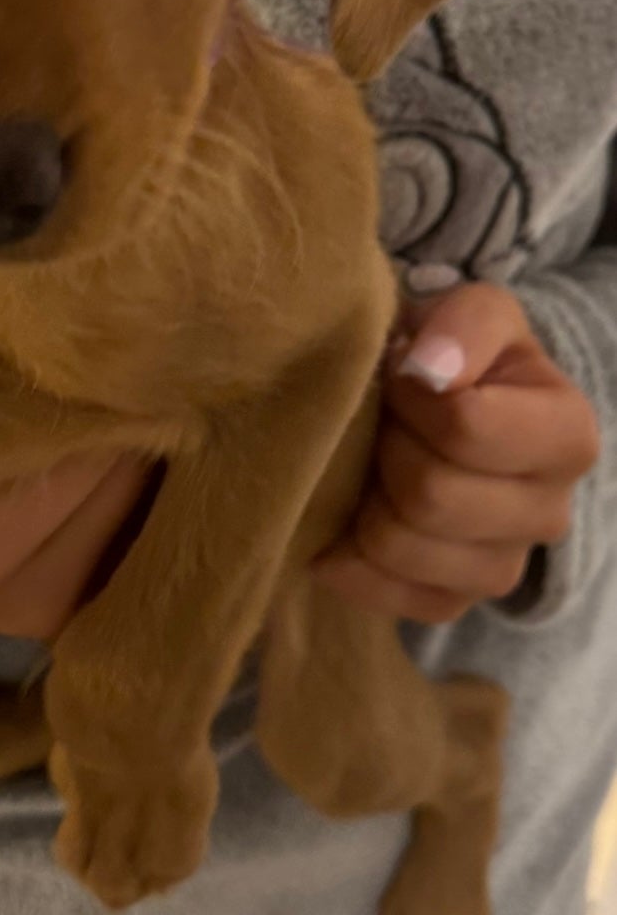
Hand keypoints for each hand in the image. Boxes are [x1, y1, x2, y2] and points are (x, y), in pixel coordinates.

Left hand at [316, 283, 599, 621]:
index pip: (468, 428)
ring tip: (372, 463)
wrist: (442, 408)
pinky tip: (347, 515)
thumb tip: (432, 370)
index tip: (402, 375)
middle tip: (383, 421)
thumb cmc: (459, 355)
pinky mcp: (452, 601)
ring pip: (402, 549)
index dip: (415, 397)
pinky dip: (349, 557)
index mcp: (567, 436)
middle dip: (386, 448)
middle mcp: (549, 514)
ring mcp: (502, 567)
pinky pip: (388, 596)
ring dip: (366, 498)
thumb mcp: (475, 312)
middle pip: (431, 495)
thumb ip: (464, 323)